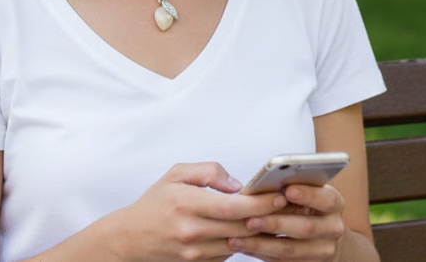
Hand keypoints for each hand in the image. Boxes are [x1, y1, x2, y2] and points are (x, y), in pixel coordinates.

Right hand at [111, 162, 286, 261]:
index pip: (232, 206)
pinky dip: (245, 242)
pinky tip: (258, 231)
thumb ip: (208, 171)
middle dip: (269, 217)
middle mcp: (192, 231)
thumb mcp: (176, 174)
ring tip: (282, 218)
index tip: (280, 195)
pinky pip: (229, 253)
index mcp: (186, 203)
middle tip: (293, 206)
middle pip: (241, 227)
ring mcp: (195, 252)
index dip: (260, 203)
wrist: (132, 239)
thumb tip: (237, 184)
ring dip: (262, 232)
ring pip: (239, 243)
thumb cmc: (156, 202)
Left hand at [226, 183, 345, 259]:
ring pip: (291, 250)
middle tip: (250, 220)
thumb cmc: (308, 202)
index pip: (326, 199)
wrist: (325, 235)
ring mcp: (324, 250)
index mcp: (335, 203)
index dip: (307, 195)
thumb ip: (295, 184)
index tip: (286, 190)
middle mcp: (334, 228)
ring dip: (261, 244)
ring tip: (237, 237)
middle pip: (305, 228)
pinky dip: (261, 253)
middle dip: (275, 223)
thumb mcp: (309, 189)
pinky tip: (243, 245)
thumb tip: (268, 181)